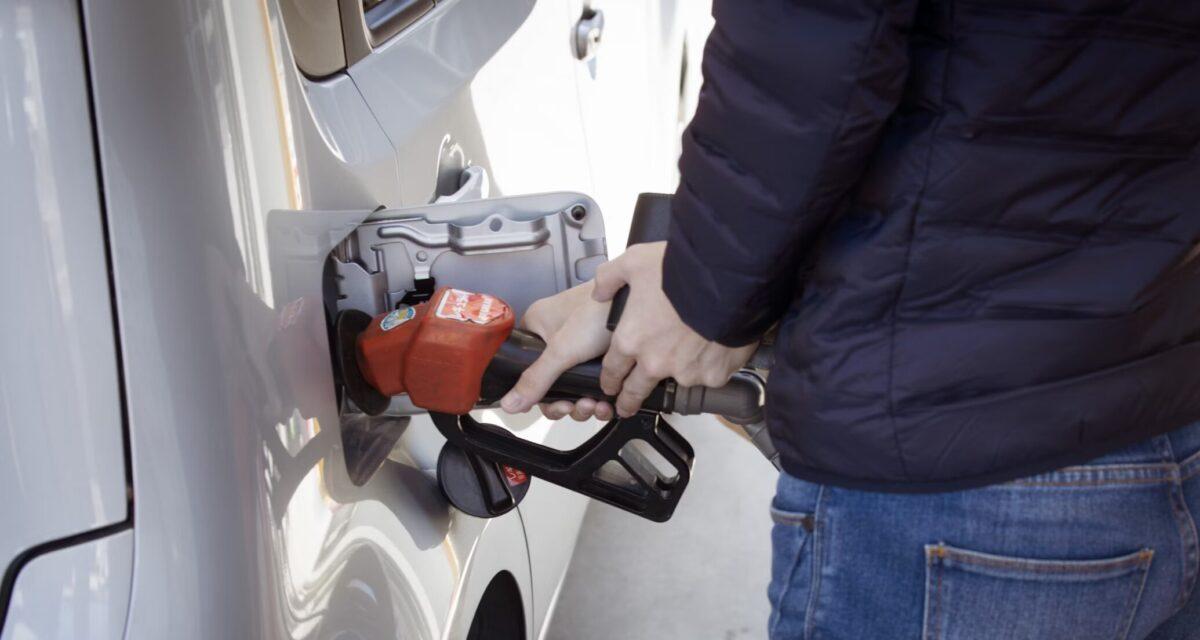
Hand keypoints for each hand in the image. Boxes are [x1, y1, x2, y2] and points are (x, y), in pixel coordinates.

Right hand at [499, 282, 615, 420]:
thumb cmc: (601, 311)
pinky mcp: (600, 353)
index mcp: (536, 327)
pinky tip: (607, 403)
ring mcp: (579, 347)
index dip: (538, 394)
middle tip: (578, 406)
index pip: (525, 369)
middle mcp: (555, 337)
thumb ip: (536, 379)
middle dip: (566, 402)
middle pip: (551, 383)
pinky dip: (599, 398)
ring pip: (573, 387)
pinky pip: (592, 383)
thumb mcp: (562, 350)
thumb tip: (510, 404)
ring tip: (597, 405)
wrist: (641, 303)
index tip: (555, 404)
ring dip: (584, 404)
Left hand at [592, 242, 756, 416]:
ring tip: (688, 355)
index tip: (610, 385)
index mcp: (631, 339)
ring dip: (678, 372)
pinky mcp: (713, 375)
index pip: (612, 370)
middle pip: (635, 391)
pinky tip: (713, 346)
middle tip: (627, 406)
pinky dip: (710, 365)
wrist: (726, 280)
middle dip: (628, 401)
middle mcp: (655, 361)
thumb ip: (610, 278)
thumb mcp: (634, 262)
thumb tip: (600, 292)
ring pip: (677, 381)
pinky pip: (709, 376)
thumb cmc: (681, 270)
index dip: (609, 379)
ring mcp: (685, 372)